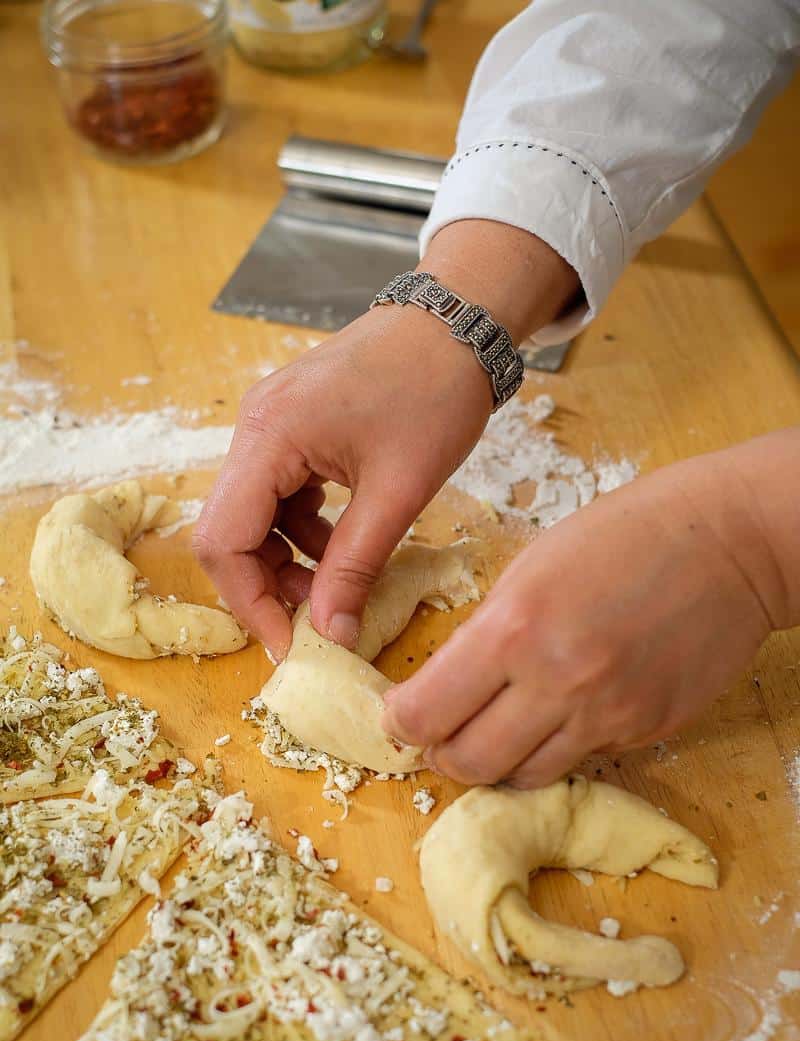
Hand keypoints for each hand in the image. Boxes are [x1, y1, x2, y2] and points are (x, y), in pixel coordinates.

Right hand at [194, 221, 577, 658]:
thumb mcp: (399, 492)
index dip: (250, 601)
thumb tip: (332, 634)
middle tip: (318, 620)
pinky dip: (304, 530)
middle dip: (268, 584)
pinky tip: (345, 545)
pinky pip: (279, 494)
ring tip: (339, 587)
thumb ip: (356, 566)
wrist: (457, 324)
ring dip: (289, 560)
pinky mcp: (292, 427)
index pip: (223, 540)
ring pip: (254, 516)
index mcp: (269, 437)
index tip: (290, 644)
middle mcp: (254, 428)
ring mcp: (270, 424)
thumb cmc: (435, 393)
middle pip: (230, 530)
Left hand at [382, 440, 797, 787]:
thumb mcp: (530, 567)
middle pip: (467, 764)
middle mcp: (558, 683)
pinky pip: (580, 760)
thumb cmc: (623, 534)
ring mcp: (607, 714)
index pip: (426, 714)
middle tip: (443, 733)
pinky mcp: (647, 730)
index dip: (401, 722)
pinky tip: (563, 711)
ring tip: (500, 729)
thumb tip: (447, 686)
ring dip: (498, 762)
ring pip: (522, 777)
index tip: (401, 715)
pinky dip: (557, 746)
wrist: (728, 543)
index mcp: (514, 628)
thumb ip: (487, 632)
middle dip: (442, 754)